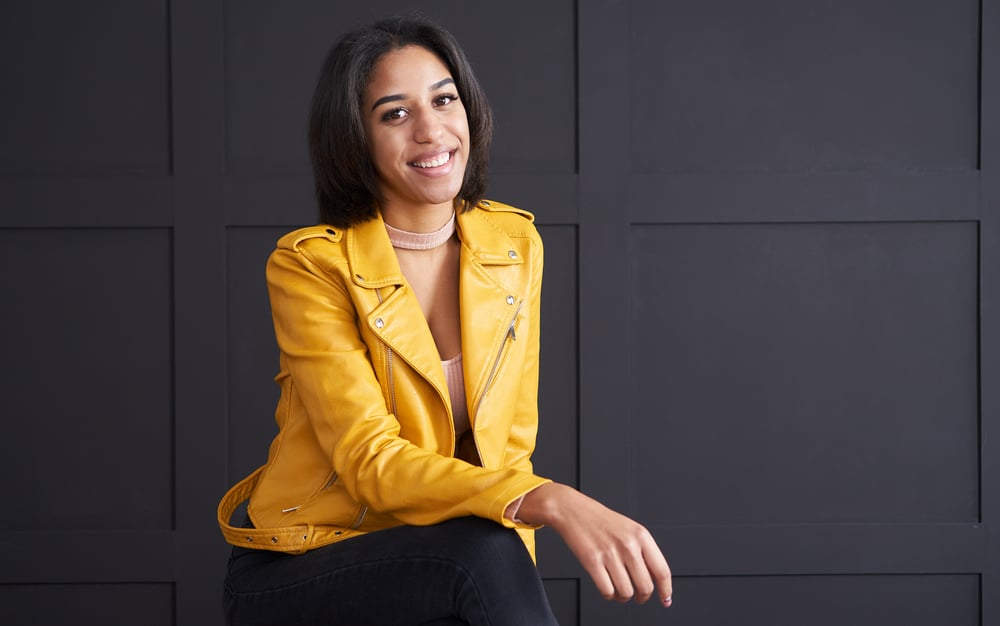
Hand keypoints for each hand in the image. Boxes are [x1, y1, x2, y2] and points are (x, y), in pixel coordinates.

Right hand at [515, 482, 672, 605]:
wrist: (573, 510)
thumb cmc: (601, 520)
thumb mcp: (630, 529)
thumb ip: (644, 551)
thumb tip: (655, 578)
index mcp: (641, 535)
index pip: (662, 571)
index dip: (665, 590)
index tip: (665, 599)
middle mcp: (628, 545)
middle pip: (646, 586)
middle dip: (642, 597)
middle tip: (639, 596)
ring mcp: (610, 553)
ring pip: (626, 592)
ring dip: (623, 597)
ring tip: (619, 590)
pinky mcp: (592, 561)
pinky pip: (607, 591)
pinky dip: (608, 594)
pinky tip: (607, 587)